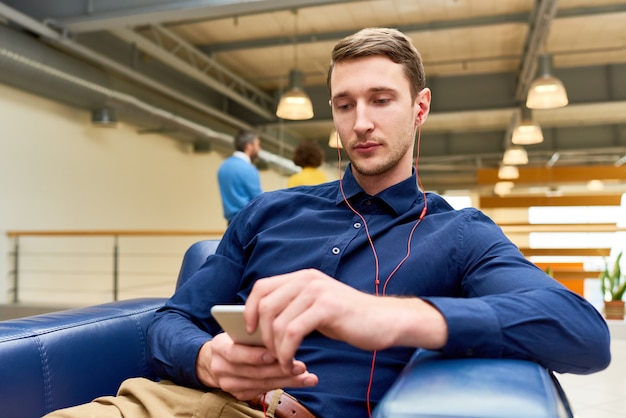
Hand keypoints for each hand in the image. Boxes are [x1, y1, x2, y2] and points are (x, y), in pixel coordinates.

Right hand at [195, 332, 317, 399]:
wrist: (215, 359)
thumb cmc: (235, 338)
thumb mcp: (239, 329)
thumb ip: (254, 330)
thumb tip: (279, 327)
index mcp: (219, 347)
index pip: (235, 353)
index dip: (255, 355)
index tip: (275, 353)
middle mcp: (221, 368)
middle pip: (252, 372)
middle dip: (279, 370)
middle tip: (301, 367)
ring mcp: (229, 384)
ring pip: (261, 384)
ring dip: (286, 380)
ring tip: (306, 376)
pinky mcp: (239, 394)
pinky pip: (263, 391)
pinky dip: (284, 385)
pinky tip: (301, 381)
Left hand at [244, 269, 447, 372]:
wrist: (383, 321)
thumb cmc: (347, 319)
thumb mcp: (315, 307)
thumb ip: (292, 308)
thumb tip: (260, 324)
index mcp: (302, 277)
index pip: (262, 286)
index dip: (250, 308)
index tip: (249, 330)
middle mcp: (307, 279)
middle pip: (266, 305)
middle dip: (263, 335)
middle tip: (270, 354)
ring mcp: (317, 291)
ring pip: (279, 322)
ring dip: (276, 348)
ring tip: (284, 362)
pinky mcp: (326, 307)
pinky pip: (293, 332)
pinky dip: (287, 351)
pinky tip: (292, 361)